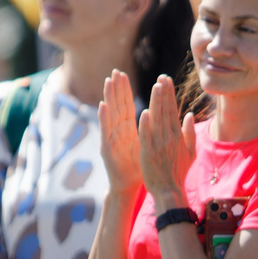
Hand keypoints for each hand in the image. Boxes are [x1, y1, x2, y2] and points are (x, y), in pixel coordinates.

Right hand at [96, 69, 140, 189]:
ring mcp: (111, 139)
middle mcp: (117, 131)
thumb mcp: (144, 143)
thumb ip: (147, 128)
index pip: (126, 106)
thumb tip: (155, 114)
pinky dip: (104, 118)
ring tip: (108, 82)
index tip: (123, 74)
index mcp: (127, 129)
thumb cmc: (138, 166)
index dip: (124, 91)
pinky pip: (105, 131)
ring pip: (109, 115)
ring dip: (108, 98)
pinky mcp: (107, 149)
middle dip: (116, 89)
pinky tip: (102, 106)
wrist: (128, 186)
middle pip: (116, 106)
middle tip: (115, 72)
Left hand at [137, 73, 197, 204]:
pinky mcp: (148, 152)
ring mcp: (158, 144)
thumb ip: (189, 132)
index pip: (173, 110)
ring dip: (156, 102)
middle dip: (163, 92)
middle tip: (161, 77)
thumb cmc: (179, 172)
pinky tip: (145, 112)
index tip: (166, 80)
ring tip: (155, 87)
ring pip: (157, 119)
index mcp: (178, 135)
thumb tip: (189, 114)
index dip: (169, 94)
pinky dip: (146, 124)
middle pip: (166, 111)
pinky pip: (147, 136)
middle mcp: (169, 137)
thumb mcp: (190, 152)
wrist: (169, 190)